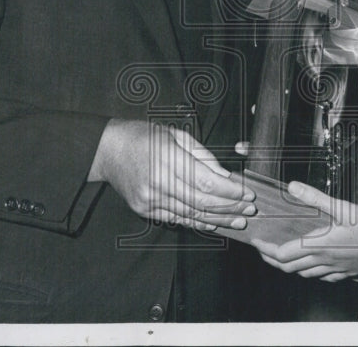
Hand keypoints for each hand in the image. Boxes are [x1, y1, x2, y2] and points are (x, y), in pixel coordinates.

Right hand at [90, 119, 255, 231]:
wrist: (108, 150)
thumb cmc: (144, 137)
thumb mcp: (177, 134)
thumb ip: (203, 156)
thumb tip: (226, 176)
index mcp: (167, 157)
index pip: (206, 182)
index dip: (230, 191)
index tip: (247, 193)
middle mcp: (157, 181)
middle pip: (201, 202)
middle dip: (229, 208)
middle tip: (249, 210)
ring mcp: (149, 199)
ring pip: (191, 214)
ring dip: (218, 220)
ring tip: (238, 221)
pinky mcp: (144, 209)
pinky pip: (176, 219)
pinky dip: (197, 222)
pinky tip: (214, 223)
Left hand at [251, 181, 357, 280]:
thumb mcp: (344, 207)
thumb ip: (316, 198)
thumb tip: (292, 187)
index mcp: (321, 246)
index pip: (283, 254)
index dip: (266, 250)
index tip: (256, 242)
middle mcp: (326, 261)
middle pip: (290, 267)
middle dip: (273, 260)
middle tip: (264, 250)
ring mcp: (338, 269)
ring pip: (306, 274)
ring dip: (291, 267)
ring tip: (284, 256)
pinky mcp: (350, 272)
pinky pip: (324, 277)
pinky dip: (312, 272)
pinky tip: (316, 265)